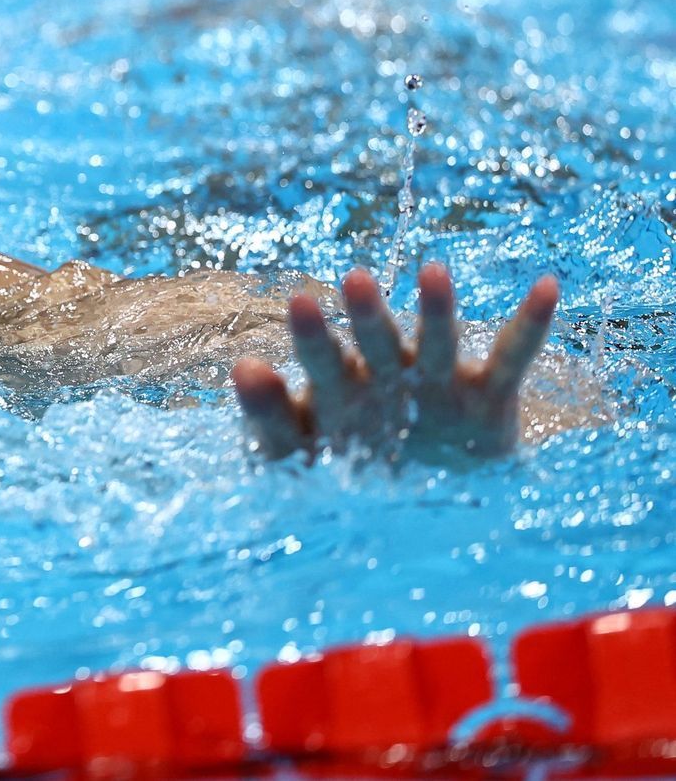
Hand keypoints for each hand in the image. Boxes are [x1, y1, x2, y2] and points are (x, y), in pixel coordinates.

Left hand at [229, 264, 559, 462]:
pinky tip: (547, 287)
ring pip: (437, 338)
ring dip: (437, 309)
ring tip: (434, 272)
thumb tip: (242, 366)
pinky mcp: (486, 396)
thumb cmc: (340, 472)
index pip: (320, 356)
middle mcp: (387, 372)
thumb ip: (267, 415)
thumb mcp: (294, 452)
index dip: (312, 334)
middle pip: (375, 339)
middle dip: (367, 313)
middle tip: (354, 278)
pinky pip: (512, 356)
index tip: (298, 301)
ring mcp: (437, 380)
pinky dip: (531, 324)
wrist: (415, 517)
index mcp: (337, 384)